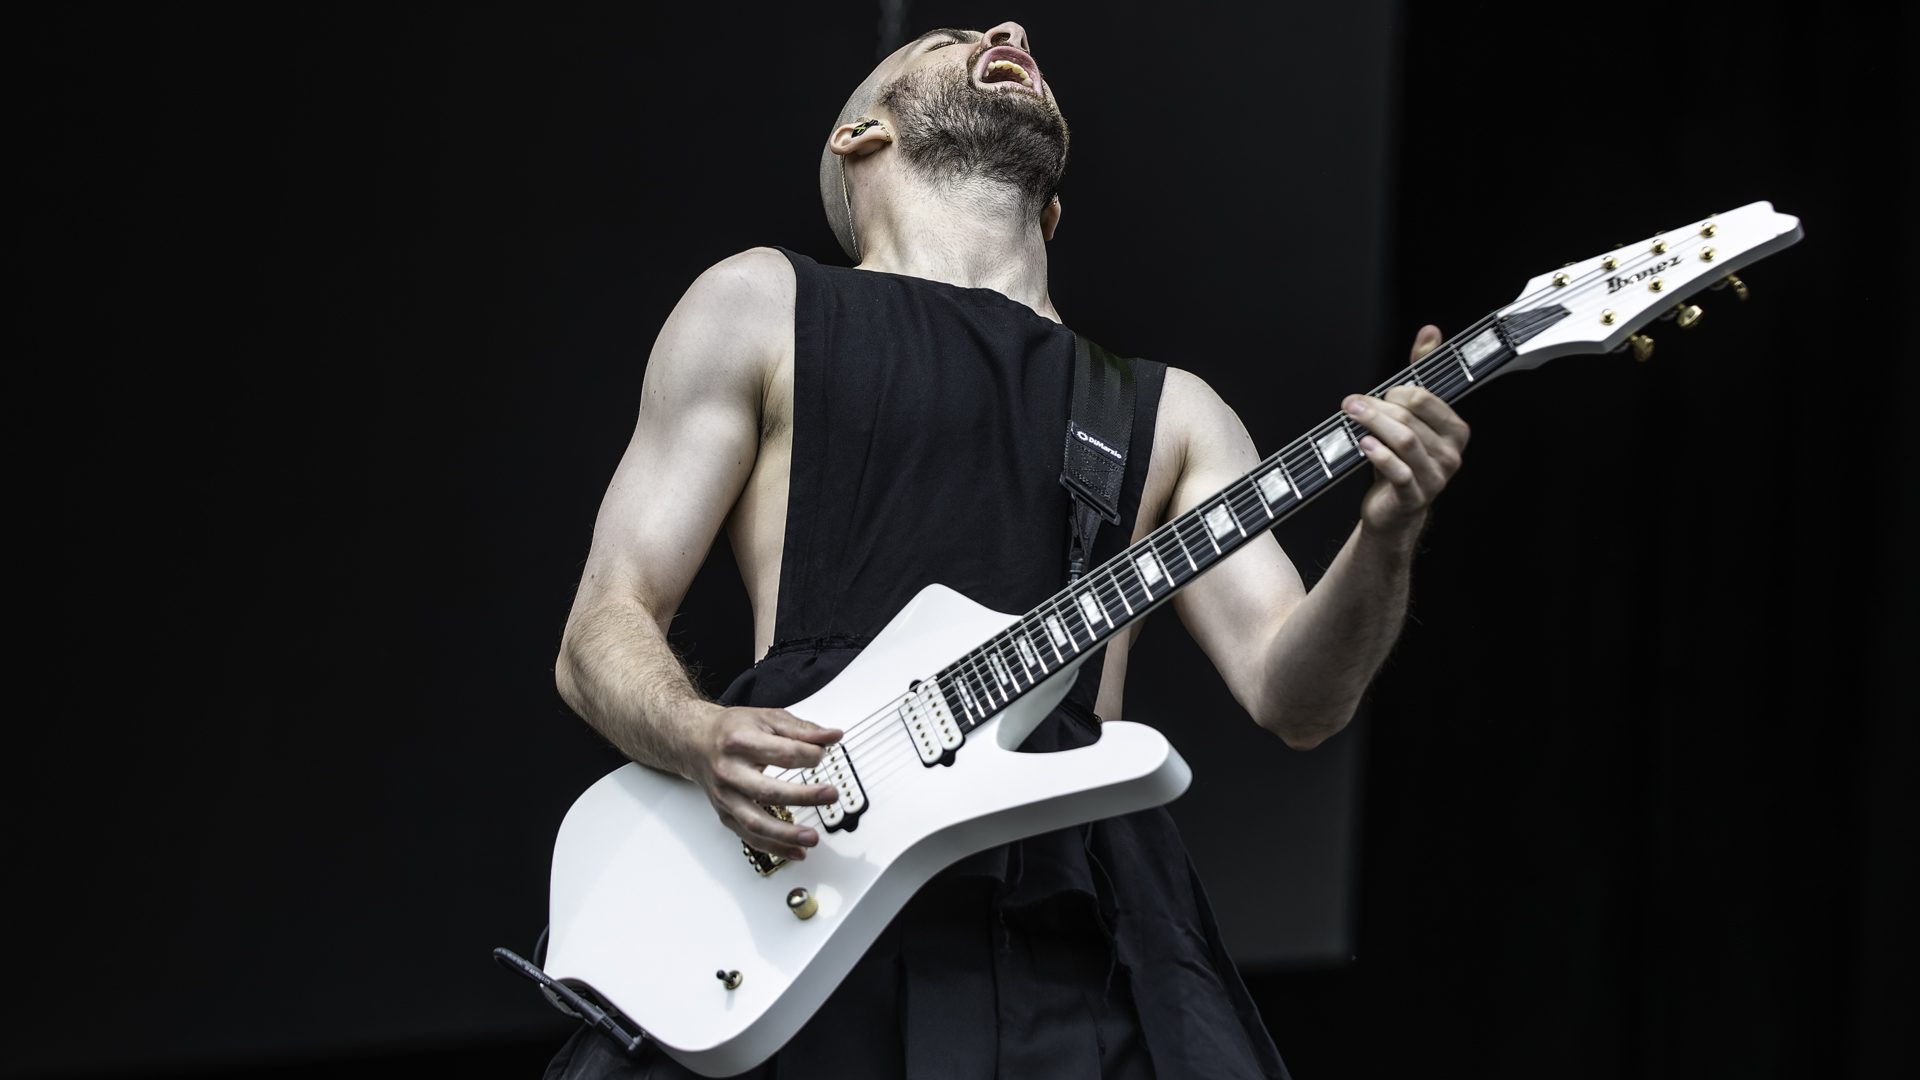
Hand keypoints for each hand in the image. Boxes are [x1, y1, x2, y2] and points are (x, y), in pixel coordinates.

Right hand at [684, 705, 841, 860]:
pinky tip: (796, 852)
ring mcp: (726, 797)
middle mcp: (729, 772)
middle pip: (768, 791)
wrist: (697, 743)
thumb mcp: (767, 719)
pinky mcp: (725, 815)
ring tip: (812, 838)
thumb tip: (832, 736)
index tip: (823, 755)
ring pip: (756, 823)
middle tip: (830, 795)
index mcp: (740, 743)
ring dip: (786, 835)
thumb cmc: (732, 731)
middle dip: (803, 796)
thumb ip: (802, 729)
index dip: (810, 755)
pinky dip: (775, 848)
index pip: (783, 753)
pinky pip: (750, 837)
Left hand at [1342, 325, 1469, 540]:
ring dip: (1373, 425)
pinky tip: (1363, 445)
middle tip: (1352, 403)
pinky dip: (1378, 455)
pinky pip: (1399, 471)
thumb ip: (1422, 373)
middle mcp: (1451, 453)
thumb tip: (1430, 331)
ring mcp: (1436, 477)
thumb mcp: (1412, 416)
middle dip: (1378, 407)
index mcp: (1455, 430)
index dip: (1400, 392)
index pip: (1428, 400)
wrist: (1393, 509)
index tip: (1379, 392)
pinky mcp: (1415, 496)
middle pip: (1411, 418)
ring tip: (1351, 417)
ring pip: (1404, 441)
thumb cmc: (1401, 459)